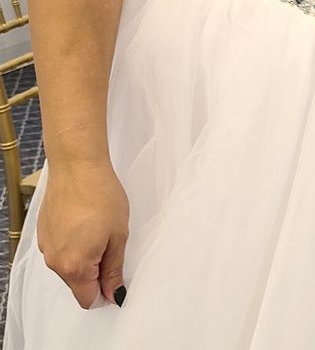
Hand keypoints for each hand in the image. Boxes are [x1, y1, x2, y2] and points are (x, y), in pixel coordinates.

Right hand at [37, 160, 129, 308]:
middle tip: (112, 243)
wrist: (77, 167)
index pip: (88, 299)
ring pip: (68, 266)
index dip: (106, 292)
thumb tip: (114, 293)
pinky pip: (60, 249)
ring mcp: (46, 247)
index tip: (117, 276)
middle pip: (78, 283)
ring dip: (85, 256)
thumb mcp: (118, 235)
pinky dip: (73, 243)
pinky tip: (85, 221)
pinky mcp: (43, 233)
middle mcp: (55, 262)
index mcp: (75, 267)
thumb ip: (114, 269)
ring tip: (99, 228)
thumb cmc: (101, 196)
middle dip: (96, 272)